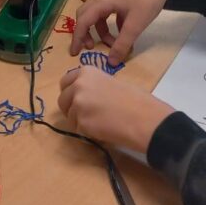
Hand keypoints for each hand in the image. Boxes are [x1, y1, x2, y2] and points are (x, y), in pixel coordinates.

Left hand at [58, 67, 173, 152]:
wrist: (143, 118)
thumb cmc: (135, 99)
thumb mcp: (110, 82)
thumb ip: (93, 86)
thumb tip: (85, 96)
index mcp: (86, 72)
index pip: (65, 82)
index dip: (69, 92)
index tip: (74, 98)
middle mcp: (78, 85)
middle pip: (62, 100)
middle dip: (70, 108)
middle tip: (83, 115)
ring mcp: (78, 104)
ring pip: (69, 117)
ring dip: (80, 121)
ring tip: (99, 123)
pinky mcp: (81, 123)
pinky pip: (78, 129)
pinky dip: (87, 132)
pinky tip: (102, 130)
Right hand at [70, 0, 168, 63]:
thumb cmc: (146, 2)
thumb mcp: (135, 26)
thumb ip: (122, 44)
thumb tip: (111, 62)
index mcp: (102, 2)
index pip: (82, 21)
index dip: (77, 37)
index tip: (74, 53)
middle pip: (84, 16)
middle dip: (84, 33)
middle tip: (90, 47)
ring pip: (95, 16)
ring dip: (99, 31)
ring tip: (110, 44)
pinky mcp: (117, 0)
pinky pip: (106, 15)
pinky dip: (108, 26)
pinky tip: (121, 35)